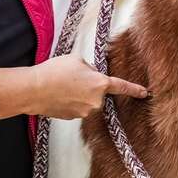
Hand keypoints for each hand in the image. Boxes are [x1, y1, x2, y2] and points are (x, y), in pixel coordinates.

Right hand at [27, 55, 148, 119]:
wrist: (33, 90)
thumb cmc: (54, 72)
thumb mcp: (76, 60)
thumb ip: (90, 68)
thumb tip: (91, 75)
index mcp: (100, 84)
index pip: (121, 86)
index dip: (134, 90)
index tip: (145, 93)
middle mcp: (95, 101)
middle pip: (98, 92)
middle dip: (89, 85)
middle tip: (72, 77)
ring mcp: (84, 112)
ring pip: (86, 100)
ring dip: (78, 93)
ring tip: (61, 85)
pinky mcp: (72, 118)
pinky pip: (76, 107)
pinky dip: (69, 101)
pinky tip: (58, 94)